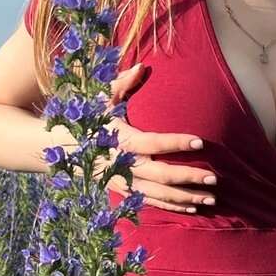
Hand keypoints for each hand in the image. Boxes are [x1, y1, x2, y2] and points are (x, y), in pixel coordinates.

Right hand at [95, 63, 217, 213]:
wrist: (60, 149)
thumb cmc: (86, 118)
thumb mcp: (100, 98)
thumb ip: (122, 83)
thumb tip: (142, 66)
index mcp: (120, 139)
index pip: (153, 143)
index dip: (176, 143)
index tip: (200, 142)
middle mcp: (122, 164)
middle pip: (160, 175)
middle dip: (188, 177)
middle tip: (214, 178)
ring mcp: (123, 182)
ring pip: (158, 195)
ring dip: (185, 198)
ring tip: (211, 199)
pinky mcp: (123, 192)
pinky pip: (150, 203)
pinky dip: (172, 207)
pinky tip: (192, 209)